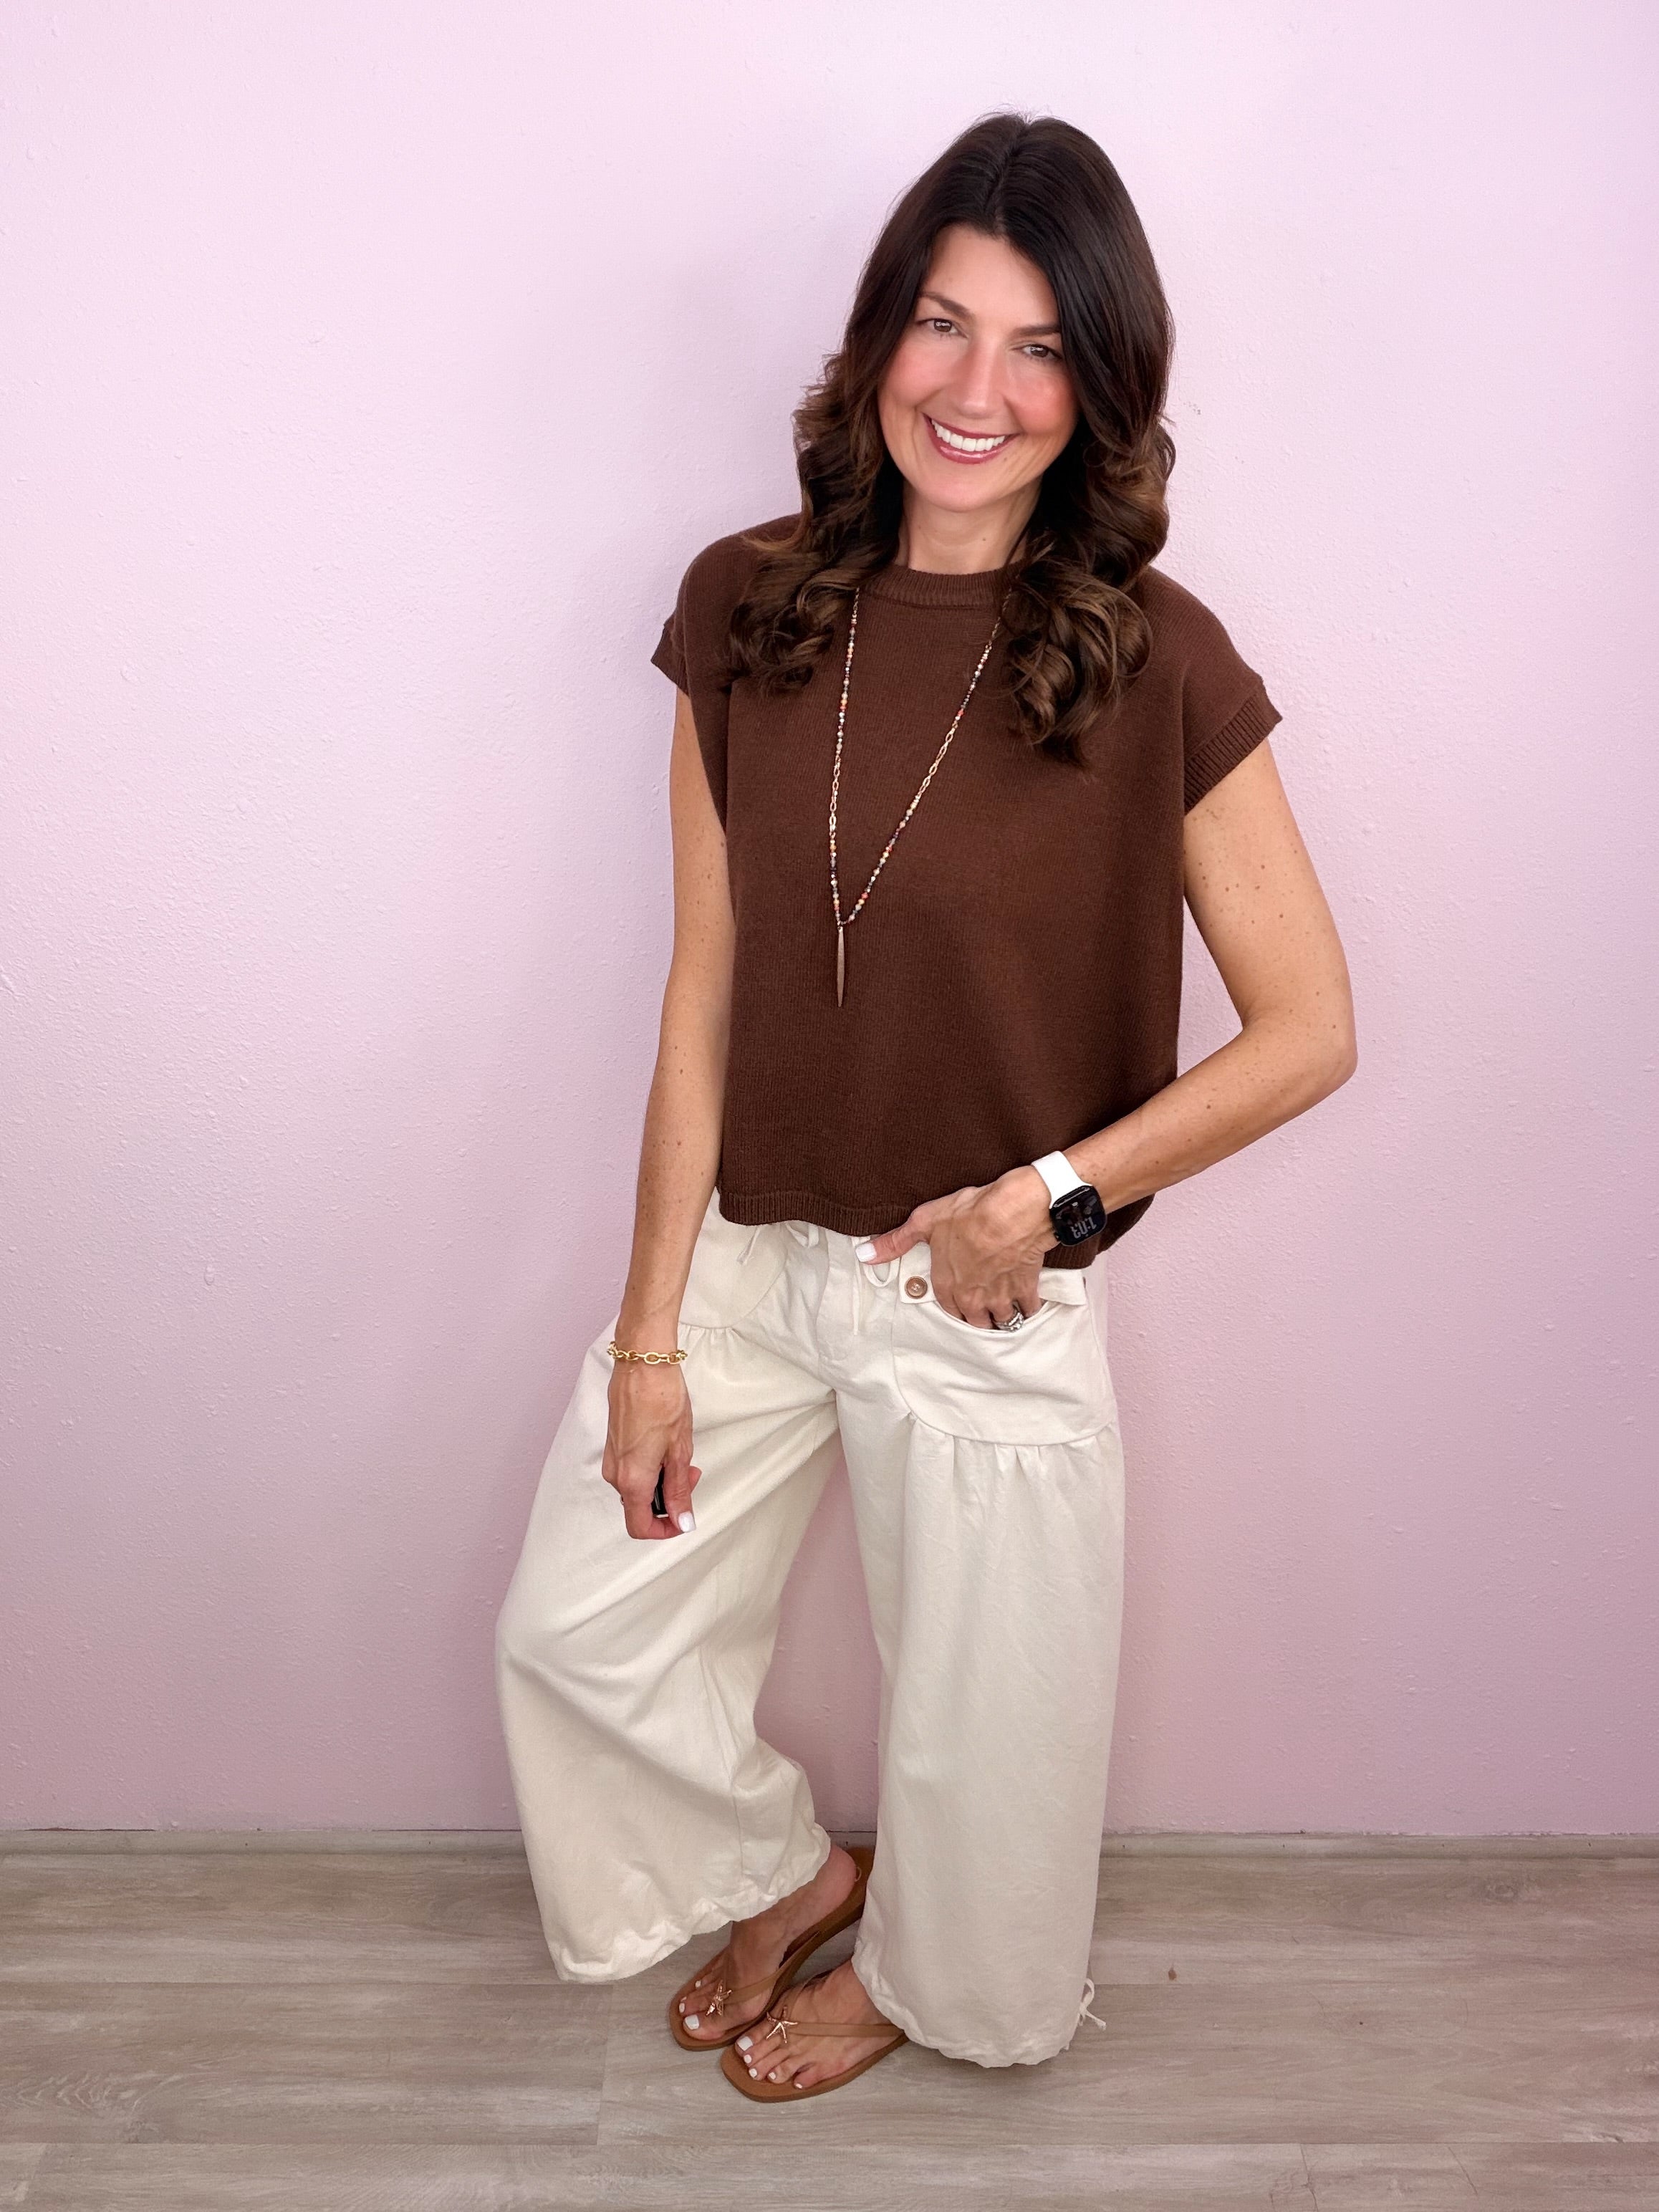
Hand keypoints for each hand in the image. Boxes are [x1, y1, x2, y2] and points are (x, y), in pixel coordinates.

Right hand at [602, 1359, 700, 1538]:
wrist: (643, 1364)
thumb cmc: (661, 1400)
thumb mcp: (679, 1451)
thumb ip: (679, 1490)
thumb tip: (682, 1520)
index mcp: (632, 1480)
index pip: (640, 1526)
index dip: (665, 1530)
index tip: (684, 1519)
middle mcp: (616, 1473)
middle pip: (640, 1507)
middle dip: (669, 1500)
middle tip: (691, 1475)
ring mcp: (613, 1458)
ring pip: (637, 1487)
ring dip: (662, 1481)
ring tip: (681, 1455)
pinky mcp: (614, 1444)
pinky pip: (632, 1469)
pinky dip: (651, 1467)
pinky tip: (666, 1446)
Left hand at [855, 1168, 1054, 1328]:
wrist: (1013, 1212)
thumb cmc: (970, 1214)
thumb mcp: (925, 1222)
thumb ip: (895, 1242)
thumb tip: (864, 1254)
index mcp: (947, 1284)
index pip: (948, 1308)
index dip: (954, 1306)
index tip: (960, 1305)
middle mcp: (973, 1297)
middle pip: (975, 1322)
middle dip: (978, 1319)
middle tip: (981, 1314)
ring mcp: (1001, 1295)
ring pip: (1001, 1319)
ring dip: (1002, 1317)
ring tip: (1004, 1311)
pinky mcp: (1026, 1287)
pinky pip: (1028, 1308)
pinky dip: (1028, 1307)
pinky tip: (1028, 1303)